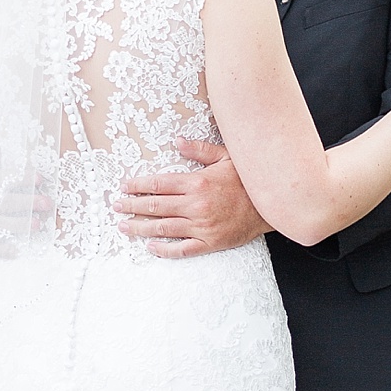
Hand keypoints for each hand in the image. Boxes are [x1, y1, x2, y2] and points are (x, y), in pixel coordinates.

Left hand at [115, 141, 269, 257]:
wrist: (274, 206)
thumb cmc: (249, 180)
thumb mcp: (227, 157)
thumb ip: (200, 150)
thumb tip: (177, 141)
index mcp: (197, 182)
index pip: (159, 184)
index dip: (138, 185)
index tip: (124, 187)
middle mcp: (196, 205)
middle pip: (155, 206)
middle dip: (132, 206)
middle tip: (115, 206)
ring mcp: (202, 226)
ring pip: (163, 228)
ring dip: (140, 228)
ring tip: (123, 226)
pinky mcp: (210, 242)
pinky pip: (183, 249)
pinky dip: (164, 250)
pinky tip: (150, 247)